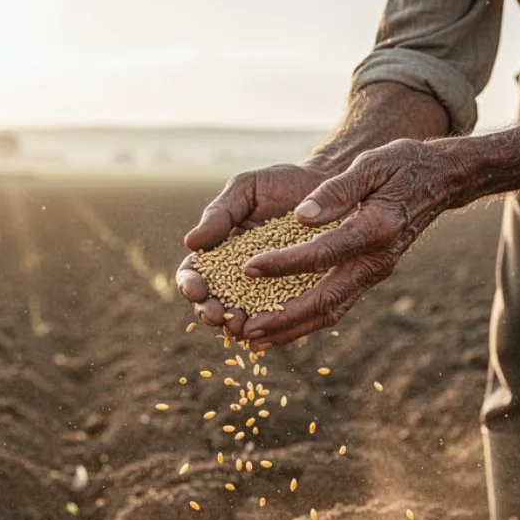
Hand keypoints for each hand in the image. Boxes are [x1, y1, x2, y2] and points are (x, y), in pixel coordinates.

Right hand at [176, 163, 331, 334]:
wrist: (329, 185)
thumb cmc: (283, 184)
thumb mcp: (246, 190)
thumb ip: (219, 214)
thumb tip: (190, 243)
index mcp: (220, 250)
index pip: (195, 274)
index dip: (190, 284)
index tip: (196, 288)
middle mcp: (239, 275)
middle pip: (213, 303)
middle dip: (209, 312)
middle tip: (217, 315)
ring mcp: (267, 289)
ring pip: (243, 317)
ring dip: (237, 326)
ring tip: (241, 327)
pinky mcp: (295, 296)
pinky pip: (280, 318)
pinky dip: (272, 330)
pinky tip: (269, 335)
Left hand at [240, 138, 465, 348]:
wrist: (439, 181)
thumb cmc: (401, 166)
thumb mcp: (371, 165)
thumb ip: (337, 191)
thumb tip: (303, 217)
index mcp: (377, 230)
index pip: (324, 253)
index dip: (285, 263)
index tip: (249, 268)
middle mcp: (377, 261)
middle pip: (327, 300)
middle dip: (285, 317)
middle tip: (247, 329)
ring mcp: (374, 274)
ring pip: (331, 312)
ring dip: (292, 329)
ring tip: (255, 340)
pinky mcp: (368, 278)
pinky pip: (335, 306)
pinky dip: (305, 321)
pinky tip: (278, 327)